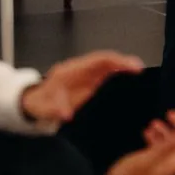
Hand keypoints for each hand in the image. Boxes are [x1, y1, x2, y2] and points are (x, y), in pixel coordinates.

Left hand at [21, 52, 143, 123]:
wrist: (35, 101)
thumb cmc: (41, 102)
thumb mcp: (44, 107)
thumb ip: (54, 109)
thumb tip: (66, 114)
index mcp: (71, 71)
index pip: (96, 61)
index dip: (114, 60)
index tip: (128, 65)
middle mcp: (80, 69)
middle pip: (104, 60)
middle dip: (122, 61)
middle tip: (138, 67)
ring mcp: (85, 74)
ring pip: (106, 64)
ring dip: (122, 65)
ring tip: (138, 70)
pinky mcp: (88, 81)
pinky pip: (105, 73)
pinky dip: (117, 72)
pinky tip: (128, 75)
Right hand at [107, 111, 174, 174]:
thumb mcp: (147, 160)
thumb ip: (166, 149)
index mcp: (172, 166)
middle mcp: (168, 167)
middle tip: (170, 113)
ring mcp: (159, 167)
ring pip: (170, 146)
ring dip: (165, 132)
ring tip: (153, 122)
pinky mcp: (149, 167)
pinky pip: (158, 151)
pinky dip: (155, 139)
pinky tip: (146, 132)